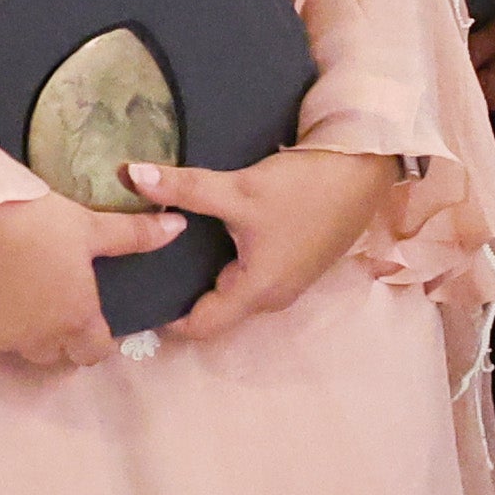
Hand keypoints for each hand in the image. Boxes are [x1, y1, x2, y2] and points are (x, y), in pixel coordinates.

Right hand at [0, 192, 179, 369]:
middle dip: (62, 336)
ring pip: (19, 344)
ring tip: (24, 290)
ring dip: (26, 327)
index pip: (95, 352)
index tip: (94, 318)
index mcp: (75, 318)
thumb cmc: (33, 223)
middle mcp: (37, 337)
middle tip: (59, 300)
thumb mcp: (89, 227)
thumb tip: (179, 227)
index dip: (98, 340)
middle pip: (57, 353)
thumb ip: (134, 236)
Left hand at [143, 146, 408, 339]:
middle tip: (151, 260)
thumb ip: (184, 188)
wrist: (365, 168)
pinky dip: (233, 263)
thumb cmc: (303, 188)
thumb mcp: (239, 189)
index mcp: (257, 291)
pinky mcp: (299, 263)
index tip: (139, 287)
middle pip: (217, 310)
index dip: (165, 315)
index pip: (199, 327)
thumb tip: (130, 175)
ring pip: (236, 291)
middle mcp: (274, 297)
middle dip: (185, 289)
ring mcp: (290, 282)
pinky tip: (220, 232)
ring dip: (210, 274)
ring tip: (179, 244)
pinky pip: (254, 276)